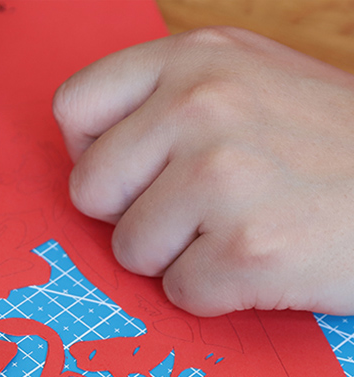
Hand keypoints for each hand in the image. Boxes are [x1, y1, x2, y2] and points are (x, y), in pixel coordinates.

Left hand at [53, 27, 353, 315]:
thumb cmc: (332, 148)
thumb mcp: (252, 84)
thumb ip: (168, 102)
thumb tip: (89, 148)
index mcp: (198, 59)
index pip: (74, 108)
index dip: (92, 154)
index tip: (130, 174)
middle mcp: (204, 105)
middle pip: (89, 190)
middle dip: (131, 215)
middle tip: (195, 212)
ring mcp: (224, 176)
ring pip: (129, 250)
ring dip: (177, 257)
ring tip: (240, 231)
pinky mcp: (247, 249)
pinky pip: (179, 293)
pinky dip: (215, 292)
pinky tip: (262, 263)